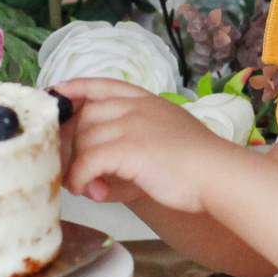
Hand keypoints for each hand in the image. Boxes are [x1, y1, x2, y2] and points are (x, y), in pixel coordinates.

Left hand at [53, 77, 244, 215]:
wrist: (218, 175)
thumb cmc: (199, 166)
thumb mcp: (165, 143)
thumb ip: (129, 155)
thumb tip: (93, 184)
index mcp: (147, 101)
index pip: (104, 85)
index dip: (78, 87)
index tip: (59, 92)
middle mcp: (136, 107)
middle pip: (86, 117)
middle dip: (72, 143)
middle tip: (74, 170)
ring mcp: (131, 125)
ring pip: (84, 140)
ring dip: (78, 167)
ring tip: (89, 188)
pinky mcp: (128, 148)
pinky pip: (88, 162)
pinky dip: (81, 179)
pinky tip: (90, 192)